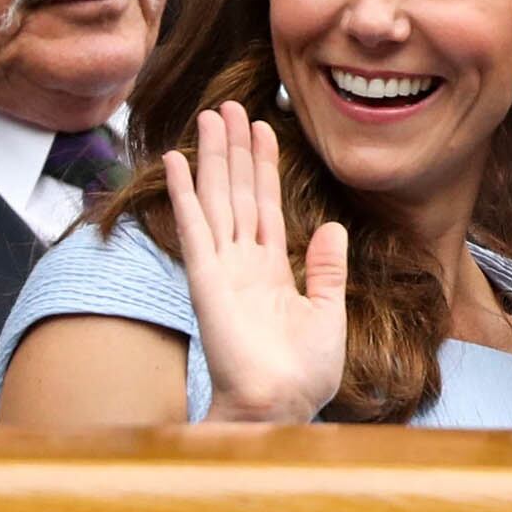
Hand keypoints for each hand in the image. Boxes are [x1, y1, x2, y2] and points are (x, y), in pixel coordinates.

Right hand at [164, 101, 347, 422]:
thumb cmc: (304, 374)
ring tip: (209, 116)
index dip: (262, 167)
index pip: (265, 206)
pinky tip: (179, 161)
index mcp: (271, 270)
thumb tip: (332, 226)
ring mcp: (223, 269)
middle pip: (238, 193)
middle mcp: (243, 263)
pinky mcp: (208, 280)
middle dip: (234, 149)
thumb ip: (327, 269)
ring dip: (212, 157)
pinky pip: (196, 228)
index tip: (261, 128)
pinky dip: (186, 193)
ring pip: (218, 199)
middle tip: (228, 105)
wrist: (283, 405)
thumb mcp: (328, 312)